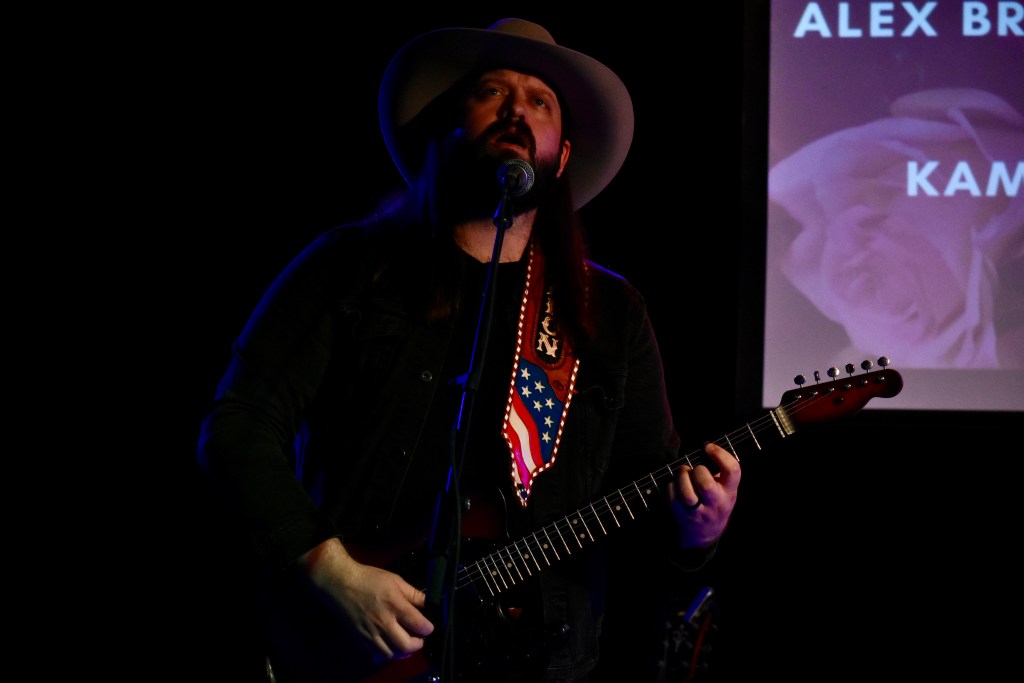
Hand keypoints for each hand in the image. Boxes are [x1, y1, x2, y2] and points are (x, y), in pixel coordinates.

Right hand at [299, 538, 434, 662]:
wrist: (341, 584)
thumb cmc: (369, 579)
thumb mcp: (396, 580)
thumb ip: (414, 594)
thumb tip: (428, 603)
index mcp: (394, 605)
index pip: (418, 624)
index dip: (428, 628)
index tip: (428, 627)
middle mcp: (383, 622)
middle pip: (406, 645)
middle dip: (417, 645)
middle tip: (419, 638)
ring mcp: (371, 633)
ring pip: (391, 654)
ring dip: (403, 652)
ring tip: (406, 643)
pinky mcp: (360, 638)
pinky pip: (376, 654)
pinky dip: (387, 653)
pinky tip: (390, 646)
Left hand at [669, 442, 740, 548]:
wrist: (706, 533)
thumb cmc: (715, 502)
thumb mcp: (726, 489)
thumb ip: (721, 472)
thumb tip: (706, 447)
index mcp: (730, 492)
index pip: (732, 470)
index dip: (720, 454)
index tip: (708, 447)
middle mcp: (716, 503)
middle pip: (705, 483)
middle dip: (697, 470)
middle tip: (695, 469)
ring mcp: (699, 512)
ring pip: (687, 493)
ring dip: (682, 477)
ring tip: (683, 473)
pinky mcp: (682, 516)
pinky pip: (672, 497)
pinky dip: (671, 486)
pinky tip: (675, 485)